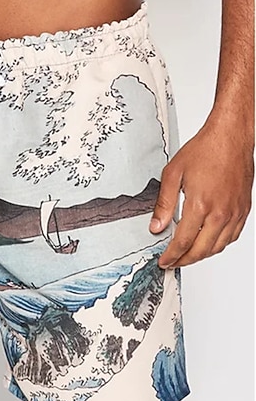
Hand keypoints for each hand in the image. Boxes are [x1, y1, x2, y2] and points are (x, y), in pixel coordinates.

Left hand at [150, 118, 253, 268]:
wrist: (230, 137)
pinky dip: (218, 245)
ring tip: (186, 256)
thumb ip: (164, 204)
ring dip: (201, 256)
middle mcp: (220, 212)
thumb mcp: (172, 175)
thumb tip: (156, 227)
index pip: (183, 242)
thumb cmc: (204, 150)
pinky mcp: (243, 209)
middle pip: (201, 250)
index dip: (171, 256)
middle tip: (172, 263)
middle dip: (184, 261)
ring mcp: (234, 212)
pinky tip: (207, 243)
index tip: (163, 261)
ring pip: (218, 247)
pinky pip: (232, 237)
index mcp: (200, 205)